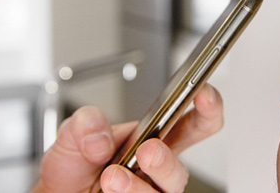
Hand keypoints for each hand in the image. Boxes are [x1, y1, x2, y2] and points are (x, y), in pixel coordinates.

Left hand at [32, 84, 224, 192]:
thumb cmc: (75, 167)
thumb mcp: (71, 134)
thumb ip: (84, 124)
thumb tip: (99, 135)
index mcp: (152, 139)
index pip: (191, 123)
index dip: (207, 108)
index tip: (202, 95)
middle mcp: (155, 171)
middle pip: (180, 170)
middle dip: (166, 162)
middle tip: (148, 151)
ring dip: (137, 187)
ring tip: (113, 177)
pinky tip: (109, 191)